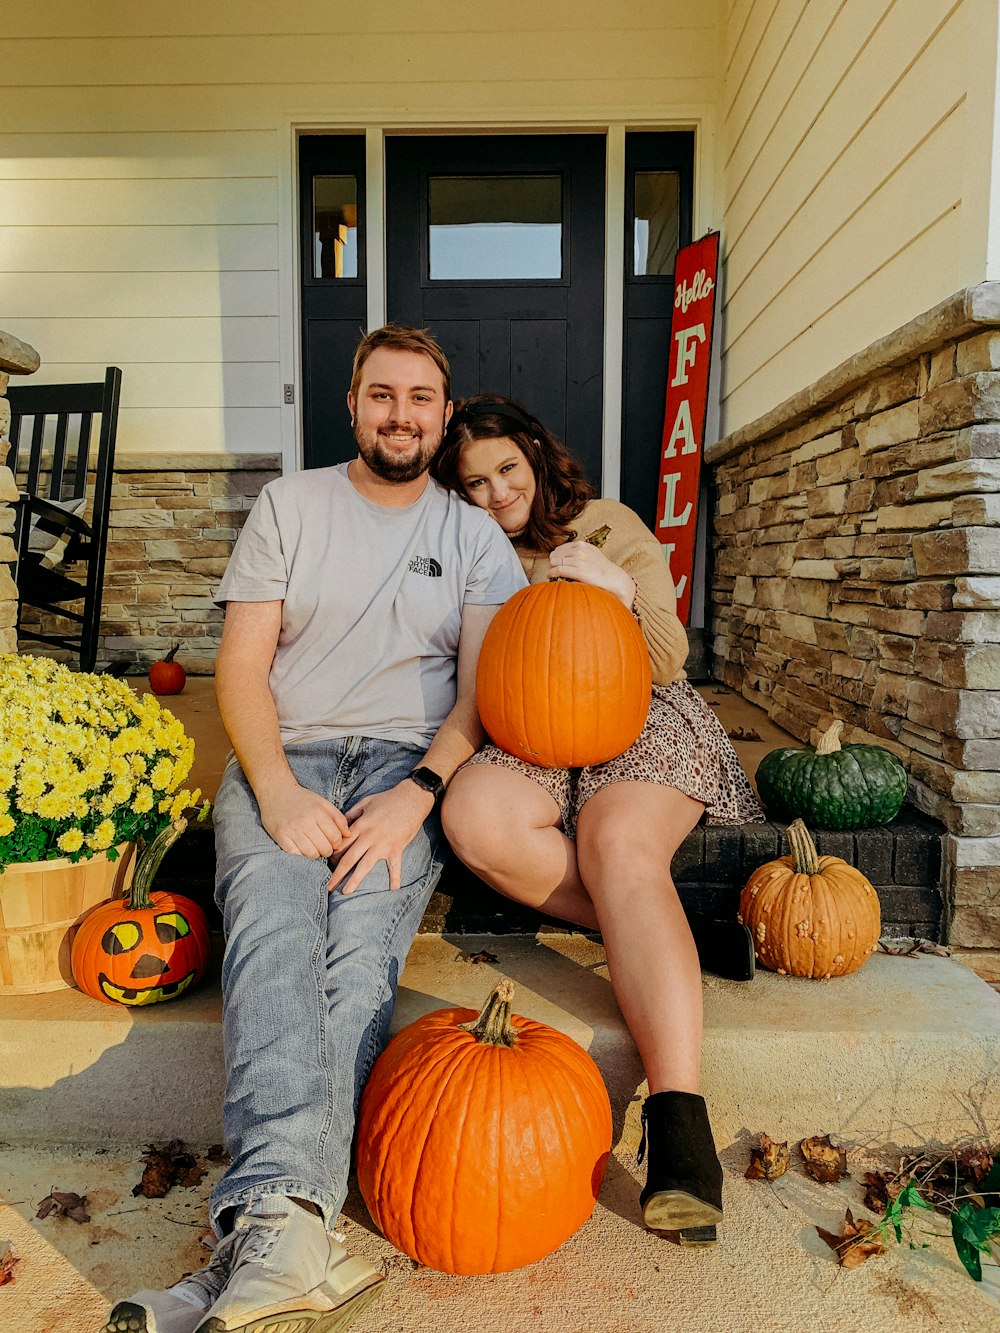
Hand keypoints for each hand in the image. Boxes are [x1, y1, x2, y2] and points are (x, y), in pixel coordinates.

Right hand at [258, 781, 352, 858]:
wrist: (276, 792)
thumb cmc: (302, 799)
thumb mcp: (323, 803)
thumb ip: (338, 818)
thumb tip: (349, 834)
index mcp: (318, 812)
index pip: (335, 837)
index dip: (337, 843)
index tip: (334, 842)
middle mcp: (305, 821)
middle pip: (324, 848)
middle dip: (327, 850)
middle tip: (324, 847)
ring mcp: (292, 830)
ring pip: (311, 854)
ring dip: (315, 854)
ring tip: (314, 848)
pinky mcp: (280, 836)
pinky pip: (296, 854)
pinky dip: (302, 855)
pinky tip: (303, 849)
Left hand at [329, 780, 435, 894]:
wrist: (411, 798)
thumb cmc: (387, 799)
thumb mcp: (365, 802)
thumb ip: (351, 814)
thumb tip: (340, 826)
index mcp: (360, 825)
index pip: (341, 844)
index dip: (332, 855)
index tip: (327, 865)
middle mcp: (369, 837)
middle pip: (349, 859)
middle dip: (337, 874)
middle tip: (328, 886)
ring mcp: (383, 844)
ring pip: (365, 866)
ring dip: (354, 880)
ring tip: (346, 892)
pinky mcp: (396, 848)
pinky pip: (395, 866)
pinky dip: (395, 878)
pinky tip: (393, 889)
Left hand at [547, 541, 636, 608]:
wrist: (613, 578)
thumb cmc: (601, 569)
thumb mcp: (591, 554)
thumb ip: (579, 552)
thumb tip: (564, 555)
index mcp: (582, 545)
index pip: (560, 548)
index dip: (556, 557)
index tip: (556, 564)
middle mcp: (579, 550)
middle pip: (555, 554)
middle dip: (552, 563)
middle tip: (553, 571)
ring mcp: (578, 560)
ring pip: (554, 562)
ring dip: (551, 569)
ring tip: (552, 575)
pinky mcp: (578, 571)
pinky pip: (557, 570)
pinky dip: (551, 574)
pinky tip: (552, 577)